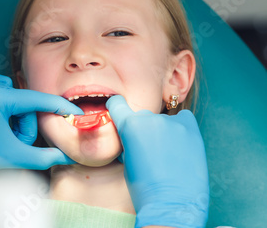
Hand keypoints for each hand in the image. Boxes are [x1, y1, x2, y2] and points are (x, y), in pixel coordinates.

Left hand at [0, 70, 82, 172]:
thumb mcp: (10, 156)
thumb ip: (41, 157)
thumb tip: (67, 157)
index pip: (34, 101)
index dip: (57, 107)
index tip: (73, 110)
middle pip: (22, 100)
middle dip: (23, 121)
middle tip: (14, 139)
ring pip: (12, 92)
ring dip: (12, 112)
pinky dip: (0, 102)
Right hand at [106, 96, 208, 227]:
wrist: (172, 204)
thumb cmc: (145, 188)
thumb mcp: (126, 160)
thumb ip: (127, 140)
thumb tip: (132, 134)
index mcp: (129, 126)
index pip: (117, 103)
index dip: (117, 108)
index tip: (120, 113)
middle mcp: (150, 118)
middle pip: (141, 115)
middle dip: (142, 128)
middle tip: (147, 148)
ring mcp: (172, 123)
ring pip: (162, 120)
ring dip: (161, 131)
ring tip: (167, 153)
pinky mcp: (191, 129)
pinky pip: (183, 119)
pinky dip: (180, 128)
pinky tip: (180, 144)